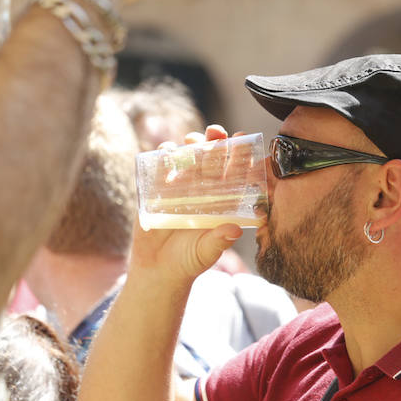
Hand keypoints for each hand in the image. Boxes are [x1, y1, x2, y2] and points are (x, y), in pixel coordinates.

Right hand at [130, 125, 245, 283]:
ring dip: (190, 144)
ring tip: (192, 140)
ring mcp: (180, 186)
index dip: (239, 156)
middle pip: (210, 159)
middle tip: (216, 131)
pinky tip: (166, 150)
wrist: (158, 269)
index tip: (243, 139)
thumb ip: (218, 241)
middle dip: (214, 142)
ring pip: (187, 157)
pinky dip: (163, 156)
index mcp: (221, 199)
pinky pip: (160, 167)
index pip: (233, 173)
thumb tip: (234, 232)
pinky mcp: (157, 188)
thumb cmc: (189, 261)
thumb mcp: (205, 252)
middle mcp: (203, 188)